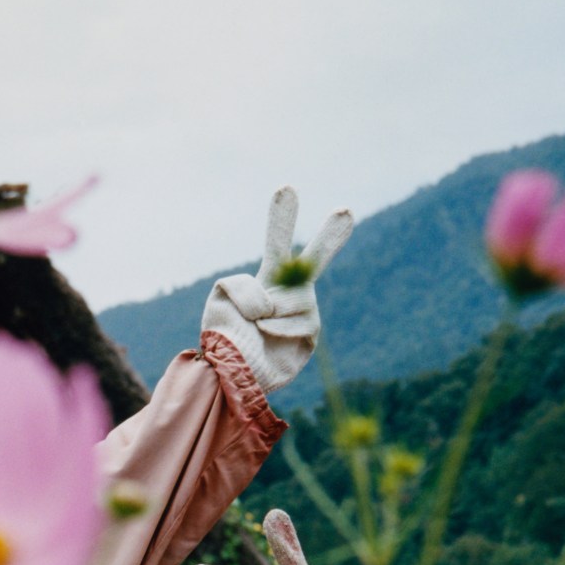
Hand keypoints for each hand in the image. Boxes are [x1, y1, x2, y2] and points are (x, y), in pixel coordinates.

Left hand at [201, 187, 352, 394]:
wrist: (231, 376)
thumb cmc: (226, 336)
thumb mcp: (220, 300)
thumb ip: (240, 285)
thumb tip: (269, 303)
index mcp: (271, 277)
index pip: (278, 242)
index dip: (282, 218)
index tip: (285, 188)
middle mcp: (293, 291)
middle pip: (316, 258)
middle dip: (330, 235)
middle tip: (344, 211)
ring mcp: (305, 311)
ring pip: (290, 297)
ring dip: (267, 310)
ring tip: (256, 325)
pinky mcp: (310, 334)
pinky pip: (295, 320)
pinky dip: (276, 326)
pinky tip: (266, 334)